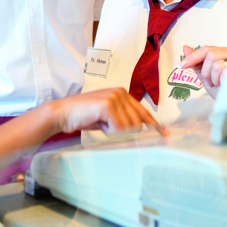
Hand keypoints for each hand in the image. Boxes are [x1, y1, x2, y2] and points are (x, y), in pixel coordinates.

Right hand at [51, 88, 167, 136]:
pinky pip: (119, 128)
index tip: (164, 133)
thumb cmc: (84, 116)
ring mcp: (115, 97)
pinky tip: (98, 123)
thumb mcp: (108, 116)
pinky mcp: (108, 105)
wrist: (63, 113)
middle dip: (124, 131)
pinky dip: (108, 131)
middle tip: (106, 125)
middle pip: (138, 123)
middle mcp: (121, 92)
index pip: (143, 112)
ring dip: (114, 131)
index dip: (153, 125)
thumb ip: (124, 118)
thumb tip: (141, 130)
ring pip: (129, 127)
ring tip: (100, 122)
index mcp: (122, 93)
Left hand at [180, 45, 226, 98]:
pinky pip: (224, 72)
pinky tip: (225, 84)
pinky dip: (221, 81)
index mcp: (223, 53)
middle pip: (210, 54)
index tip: (181, 66)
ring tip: (219, 83)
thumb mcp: (206, 76)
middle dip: (205, 71)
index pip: (206, 49)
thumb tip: (186, 48)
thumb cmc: (223, 90)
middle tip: (209, 81)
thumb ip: (197, 63)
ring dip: (214, 78)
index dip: (192, 57)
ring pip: (216, 64)